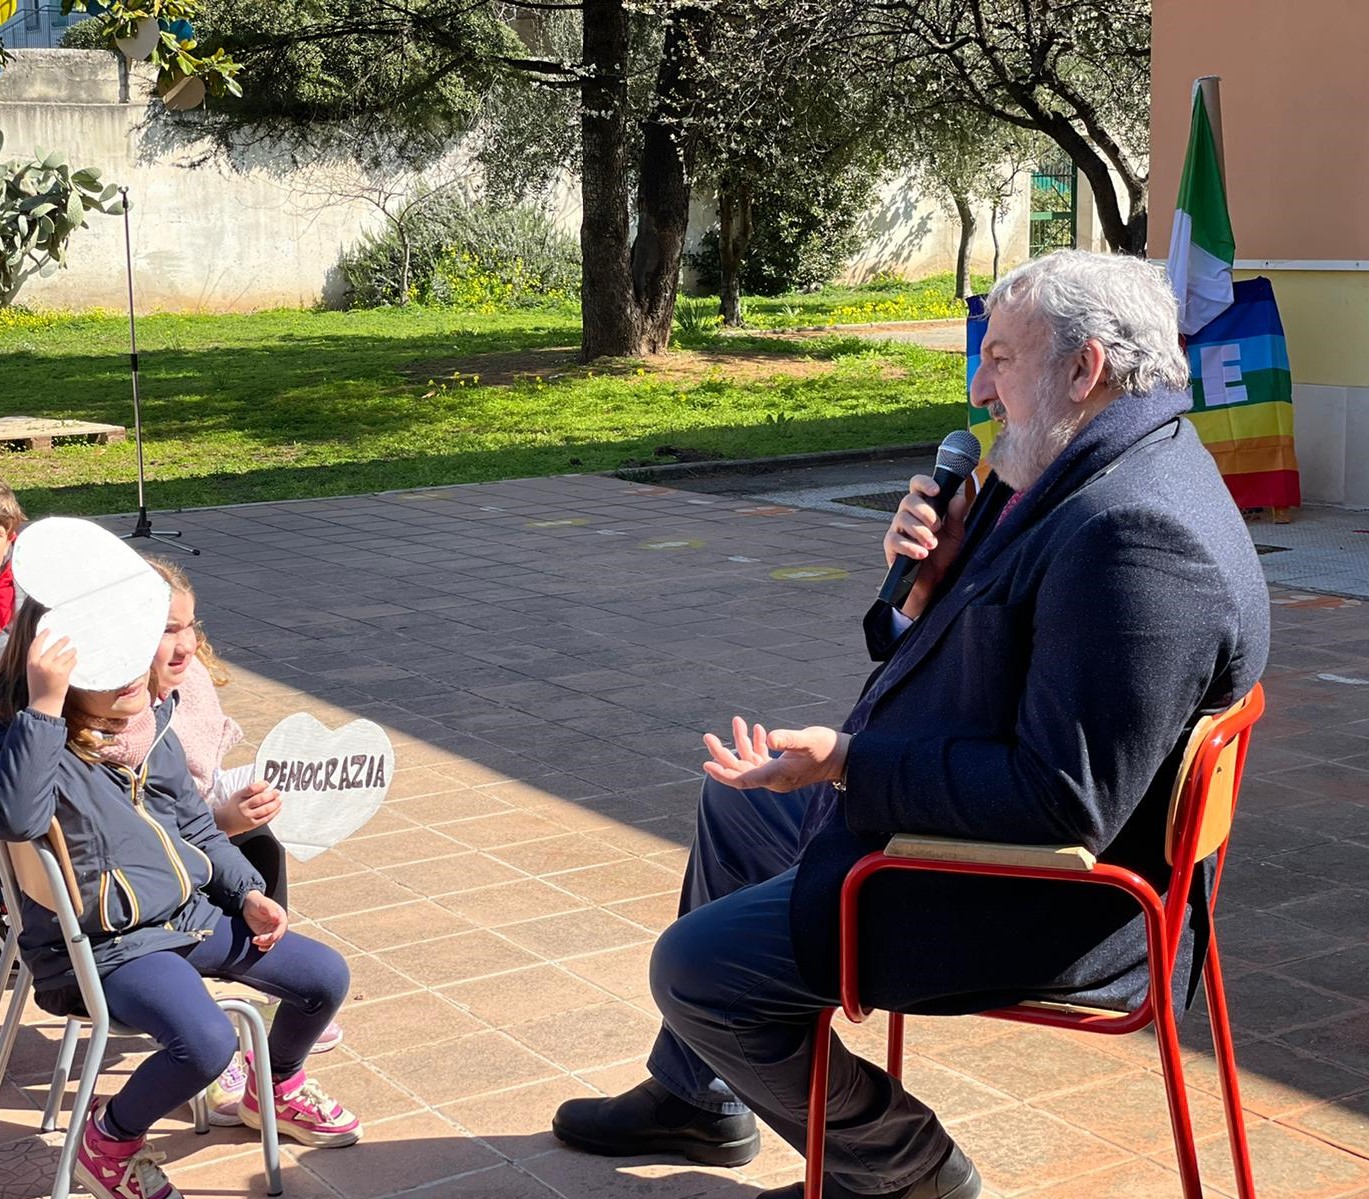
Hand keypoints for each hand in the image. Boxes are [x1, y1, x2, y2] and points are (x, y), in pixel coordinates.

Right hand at [27, 630, 76, 718]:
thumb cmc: (39, 688)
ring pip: (65, 654)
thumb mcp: (34, 672)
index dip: (42, 636)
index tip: (48, 630)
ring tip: (74, 650)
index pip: (35, 645)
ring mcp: (53, 668)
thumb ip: (40, 662)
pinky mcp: (63, 673)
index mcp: (31, 663)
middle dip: (62, 642)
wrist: (44, 702)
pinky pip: (71, 662)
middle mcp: (41, 664)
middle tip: (68, 638)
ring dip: (71, 651)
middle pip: (54, 648)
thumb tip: (51, 651)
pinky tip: (75, 660)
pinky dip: (74, 661)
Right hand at [216, 780, 281, 836]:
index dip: (261, 785)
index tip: (267, 783)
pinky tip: (278, 808)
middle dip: (271, 795)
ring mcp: (248, 817)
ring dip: (275, 804)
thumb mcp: (238, 795)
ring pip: (264, 809)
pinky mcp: (252, 824)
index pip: (250, 789)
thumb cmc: (234, 807)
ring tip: (280, 799)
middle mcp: (243, 807)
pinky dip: (274, 813)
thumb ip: (250, 791)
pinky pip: (266, 818)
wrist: (224, 822)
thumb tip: (265, 786)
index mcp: (239, 797)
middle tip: (277, 791)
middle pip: (259, 799)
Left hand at [242, 889, 287, 951]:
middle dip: (269, 940)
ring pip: (273, 941)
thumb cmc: (256, 902)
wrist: (247, 904)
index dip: (278, 933)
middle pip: (278, 936)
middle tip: (257, 939)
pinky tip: (259, 947)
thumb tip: (278, 917)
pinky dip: (265, 947)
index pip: (282, 926)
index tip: (271, 937)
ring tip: (254, 940)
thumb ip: (270, 910)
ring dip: (265, 944)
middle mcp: (278, 924)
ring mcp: (271, 930)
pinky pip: (268, 943)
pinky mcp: (265, 934)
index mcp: (280, 915)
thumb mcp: (263, 904)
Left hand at [702, 716, 849, 792]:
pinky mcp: (781, 767)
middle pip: (740, 770)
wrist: (843, 758)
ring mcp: (776, 773)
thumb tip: (769, 737)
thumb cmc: (827, 749)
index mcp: (776, 776)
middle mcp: (773, 778)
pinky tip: (755, 728)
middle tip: (707, 736)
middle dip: (723, 754)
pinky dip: (755, 744)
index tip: (706, 764)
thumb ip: (789, 739)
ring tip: (737, 720)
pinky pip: (760, 757)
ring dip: (740, 742)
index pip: (743, 779)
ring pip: (749, 761)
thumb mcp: (808, 740)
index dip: (724, 773)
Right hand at [882, 474, 971, 618]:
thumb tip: (958, 498)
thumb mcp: (955, 535)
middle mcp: (908, 515)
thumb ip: (956, 516)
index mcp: (923, 507)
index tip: (936, 491)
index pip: (917, 486)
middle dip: (925, 512)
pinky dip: (910, 547)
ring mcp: (897, 529)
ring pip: (902, 519)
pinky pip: (896, 540)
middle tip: (937, 526)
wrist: (933, 581)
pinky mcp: (891, 546)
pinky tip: (922, 554)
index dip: (924, 483)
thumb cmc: (942, 556)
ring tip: (932, 545)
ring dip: (920, 532)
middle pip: (908, 500)